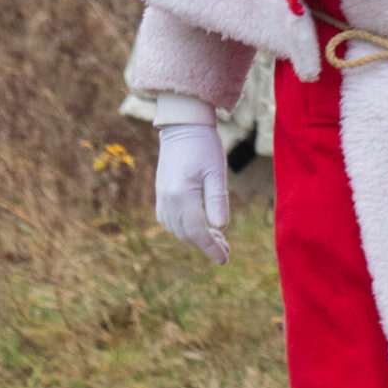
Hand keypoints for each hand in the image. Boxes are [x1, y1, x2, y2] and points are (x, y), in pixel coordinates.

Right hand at [156, 123, 230, 264]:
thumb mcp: (216, 171)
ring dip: (196, 238)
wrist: (183, 127)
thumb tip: (220, 228)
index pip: (196, 232)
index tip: (224, 260)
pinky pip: (170, 221)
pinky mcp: (162, 194)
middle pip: (186, 234)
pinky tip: (199, 228)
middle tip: (226, 251)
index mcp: (181, 196)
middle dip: (206, 245)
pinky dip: (185, 229)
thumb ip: (217, 200)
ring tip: (218, 241)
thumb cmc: (204, 145)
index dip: (210, 248)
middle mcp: (167, 201)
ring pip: (177, 230)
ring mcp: (161, 198)